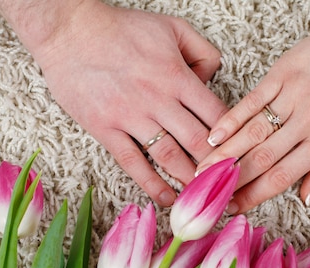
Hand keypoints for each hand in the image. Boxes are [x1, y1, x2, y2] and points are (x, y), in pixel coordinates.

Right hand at [2, 0, 226, 205]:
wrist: (69, 31)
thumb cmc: (120, 28)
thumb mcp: (173, 28)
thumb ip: (202, 52)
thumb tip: (211, 82)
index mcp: (177, 75)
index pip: (216, 115)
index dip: (232, 139)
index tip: (240, 155)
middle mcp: (158, 99)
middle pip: (197, 141)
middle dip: (215, 166)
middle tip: (228, 185)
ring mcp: (130, 116)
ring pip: (169, 156)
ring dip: (189, 179)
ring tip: (204, 197)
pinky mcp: (105, 128)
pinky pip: (132, 162)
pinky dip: (151, 184)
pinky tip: (166, 198)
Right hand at [197, 16, 309, 212]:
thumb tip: (307, 199)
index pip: (281, 177)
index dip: (254, 195)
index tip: (233, 207)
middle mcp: (306, 122)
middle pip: (261, 158)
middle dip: (231, 180)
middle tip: (208, 193)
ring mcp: (292, 97)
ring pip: (252, 133)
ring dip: (224, 154)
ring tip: (202, 170)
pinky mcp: (281, 75)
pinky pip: (251, 101)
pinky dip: (231, 119)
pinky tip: (214, 135)